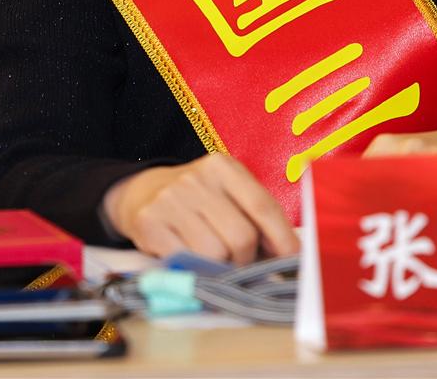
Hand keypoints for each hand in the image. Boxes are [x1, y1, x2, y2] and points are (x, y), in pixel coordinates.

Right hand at [102, 154, 298, 263]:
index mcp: (224, 167)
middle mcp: (198, 178)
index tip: (293, 263)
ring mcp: (171, 199)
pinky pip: (185, 262)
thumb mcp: (228, 192)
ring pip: (215, 255)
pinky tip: (188, 257)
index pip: (262, 206)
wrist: (142, 192)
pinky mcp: (149, 223)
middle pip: (241, 237)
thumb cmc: (198, 198)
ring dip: (218, 267)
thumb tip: (289, 256)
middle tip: (238, 261)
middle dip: (245, 259)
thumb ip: (256, 216)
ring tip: (210, 257)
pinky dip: (192, 269)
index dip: (282, 239)